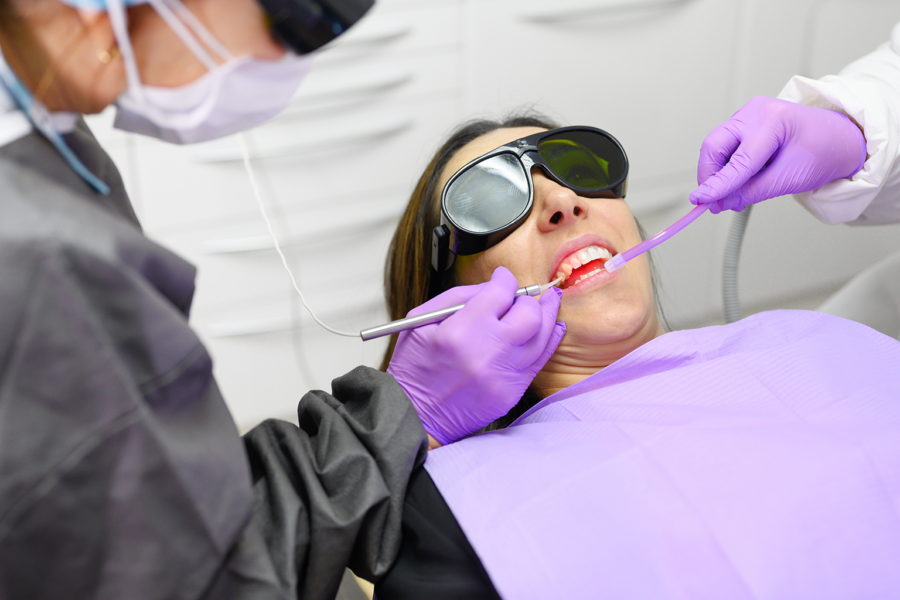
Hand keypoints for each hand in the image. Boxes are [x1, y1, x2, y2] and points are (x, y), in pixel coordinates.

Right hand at [388, 266, 565, 445]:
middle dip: (527, 299)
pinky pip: (540, 361)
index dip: (505, 279)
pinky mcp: (511, 393)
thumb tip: (493, 286)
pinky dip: (548, 341)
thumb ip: (459, 297)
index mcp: (460, 332)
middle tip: (519, 298)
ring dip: (547, 315)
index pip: (500, 292)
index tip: (503, 278)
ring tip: (549, 303)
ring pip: (543, 336)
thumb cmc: (413, 367)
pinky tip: (552, 328)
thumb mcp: (421, 322)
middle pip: (530, 313)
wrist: (415, 416)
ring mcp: (502, 376)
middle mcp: (486, 353)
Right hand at [690, 96, 866, 212]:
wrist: (839, 139)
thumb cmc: (823, 152)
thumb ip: (752, 191)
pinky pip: (724, 147)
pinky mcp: (744, 124)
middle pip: (715, 144)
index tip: (702, 201)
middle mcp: (756, 112)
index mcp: (774, 120)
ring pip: (716, 146)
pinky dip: (726, 168)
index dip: (718, 184)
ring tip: (732, 195)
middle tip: (711, 200)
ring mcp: (748, 115)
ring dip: (718, 174)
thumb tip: (721, 202)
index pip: (739, 159)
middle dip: (709, 175)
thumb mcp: (790, 178)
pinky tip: (737, 182)